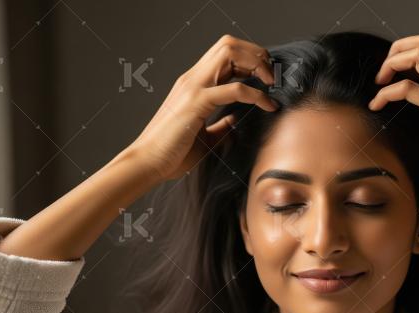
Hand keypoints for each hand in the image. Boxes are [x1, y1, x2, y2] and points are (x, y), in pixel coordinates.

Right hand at [128, 34, 277, 181]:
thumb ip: (219, 126)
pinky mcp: (196, 103)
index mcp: (194, 84)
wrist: (147, 162)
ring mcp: (193, 87)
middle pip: (229, 45)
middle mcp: (193, 79)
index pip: (225, 54)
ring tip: (271, 84)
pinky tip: (267, 105)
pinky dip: (256, 94)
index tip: (266, 79)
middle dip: (256, 55)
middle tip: (272, 77)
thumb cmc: (172, 153)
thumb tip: (234, 121)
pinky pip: (235, 89)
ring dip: (256, 65)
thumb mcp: (203, 136)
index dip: (249, 60)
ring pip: (230, 54)